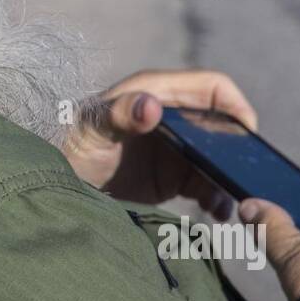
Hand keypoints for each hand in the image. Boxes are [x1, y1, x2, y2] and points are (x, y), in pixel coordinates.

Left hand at [62, 68, 257, 213]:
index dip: (235, 105)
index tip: (247, 135)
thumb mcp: (92, 129)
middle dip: (239, 149)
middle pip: (223, 125)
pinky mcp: (172, 176)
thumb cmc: (68, 144)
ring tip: (228, 204)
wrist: (52, 181)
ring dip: (228, 178)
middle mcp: (172, 116)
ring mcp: (175, 148)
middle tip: (244, 177)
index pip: (213, 87)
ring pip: (219, 158)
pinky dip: (217, 197)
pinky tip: (216, 213)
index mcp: (157, 92)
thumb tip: (151, 106)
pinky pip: (206, 184)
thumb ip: (118, 114)